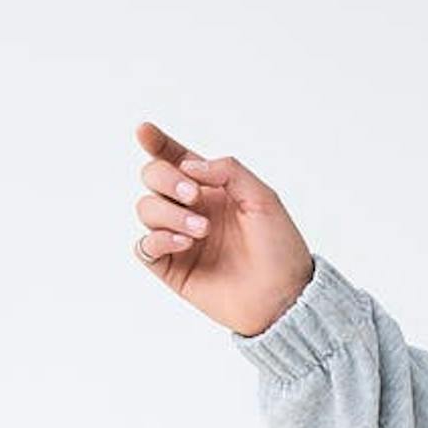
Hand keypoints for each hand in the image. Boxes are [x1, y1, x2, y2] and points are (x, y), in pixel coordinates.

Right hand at [131, 121, 314, 337]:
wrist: (283, 296)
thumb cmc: (279, 248)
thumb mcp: (263, 198)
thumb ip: (228, 170)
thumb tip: (188, 166)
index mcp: (212, 188)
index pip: (175, 158)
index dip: (156, 142)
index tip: (144, 131)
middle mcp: (191, 209)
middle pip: (152, 176)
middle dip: (166, 179)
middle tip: (193, 195)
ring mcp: (178, 238)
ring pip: (146, 208)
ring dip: (170, 213)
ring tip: (203, 230)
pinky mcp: (171, 267)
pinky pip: (144, 245)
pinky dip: (159, 238)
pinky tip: (185, 244)